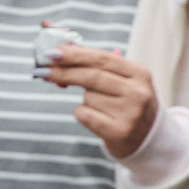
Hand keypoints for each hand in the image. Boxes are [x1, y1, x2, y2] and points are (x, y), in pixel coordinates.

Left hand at [44, 46, 159, 158]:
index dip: (75, 54)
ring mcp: (130, 112)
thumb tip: (59, 51)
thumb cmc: (125, 103)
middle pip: (91, 76)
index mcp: (139, 73)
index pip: (101, 58)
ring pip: (87, 97)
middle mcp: (137, 91)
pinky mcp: (119, 131)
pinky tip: (98, 118)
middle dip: (63, 72)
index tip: (52, 52)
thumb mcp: (121, 80)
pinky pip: (84, 114)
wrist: (147, 137)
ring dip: (85, 99)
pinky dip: (82, 113)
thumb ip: (95, 66)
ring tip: (103, 107)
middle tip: (41, 71)